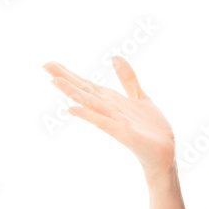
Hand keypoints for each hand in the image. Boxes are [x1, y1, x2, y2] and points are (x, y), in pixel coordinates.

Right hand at [42, 57, 175, 176]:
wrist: (164, 152)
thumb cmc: (150, 128)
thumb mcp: (140, 97)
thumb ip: (127, 79)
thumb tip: (115, 56)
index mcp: (112, 101)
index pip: (87, 85)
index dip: (70, 74)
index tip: (50, 63)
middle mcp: (109, 110)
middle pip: (84, 91)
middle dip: (65, 78)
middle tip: (44, 65)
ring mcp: (114, 121)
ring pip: (90, 103)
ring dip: (73, 92)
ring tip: (54, 81)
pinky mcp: (122, 133)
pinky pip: (103, 122)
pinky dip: (88, 115)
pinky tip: (72, 109)